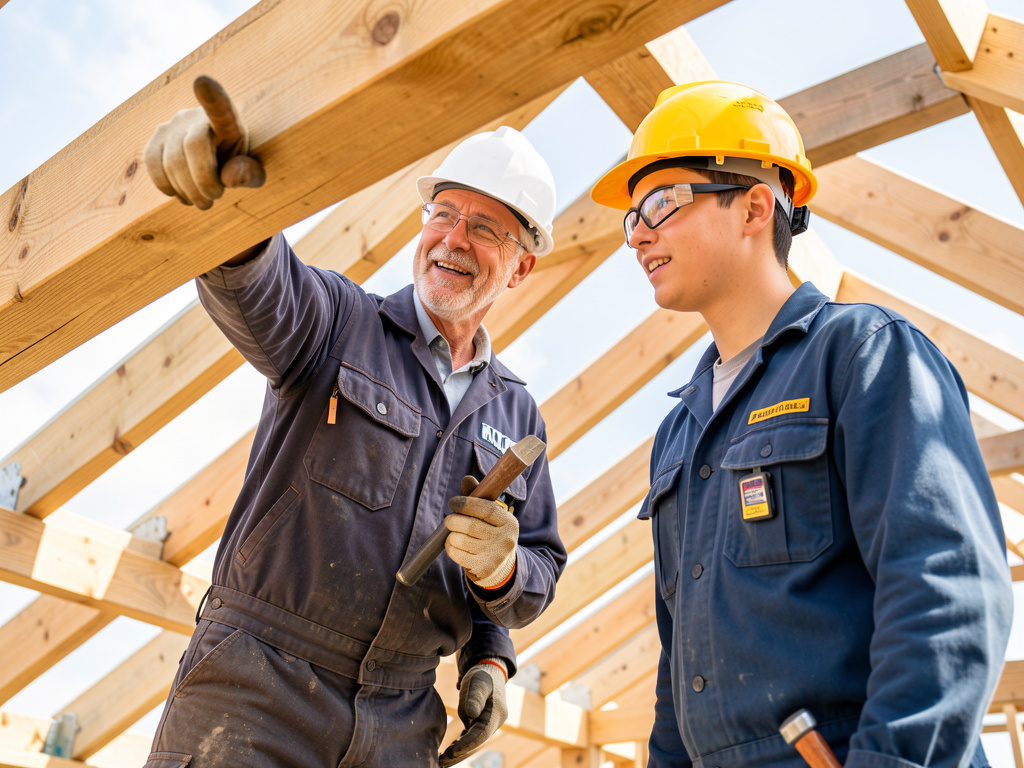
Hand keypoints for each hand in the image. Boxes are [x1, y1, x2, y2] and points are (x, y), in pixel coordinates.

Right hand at [144, 75, 264, 209]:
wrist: (214, 159)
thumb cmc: (236, 163)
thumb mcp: (252, 169)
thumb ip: (248, 173)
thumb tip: (230, 178)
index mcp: (227, 119)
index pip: (219, 106)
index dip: (210, 96)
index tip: (202, 83)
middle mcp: (194, 116)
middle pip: (190, 149)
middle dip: (202, 183)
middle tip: (213, 198)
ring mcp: (171, 125)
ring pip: (170, 163)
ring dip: (186, 191)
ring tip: (201, 200)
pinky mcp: (155, 140)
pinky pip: (153, 166)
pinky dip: (167, 187)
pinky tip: (182, 193)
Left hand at [439, 659, 507, 766]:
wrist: (489, 670)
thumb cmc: (482, 675)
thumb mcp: (478, 682)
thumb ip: (475, 697)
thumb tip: (472, 714)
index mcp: (495, 714)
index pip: (480, 735)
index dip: (466, 744)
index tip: (450, 752)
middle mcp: (494, 723)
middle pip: (476, 743)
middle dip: (459, 754)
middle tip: (440, 762)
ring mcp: (489, 724)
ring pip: (473, 743)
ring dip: (459, 753)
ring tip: (441, 761)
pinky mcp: (481, 723)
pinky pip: (471, 738)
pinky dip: (460, 745)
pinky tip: (449, 752)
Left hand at [445, 476, 517, 587]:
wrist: (500, 566)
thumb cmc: (490, 533)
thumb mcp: (489, 516)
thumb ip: (478, 498)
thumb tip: (467, 479)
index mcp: (509, 522)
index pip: (487, 509)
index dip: (467, 503)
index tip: (453, 502)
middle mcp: (505, 539)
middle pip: (470, 525)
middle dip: (453, 520)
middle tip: (449, 520)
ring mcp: (495, 556)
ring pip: (461, 540)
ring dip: (451, 535)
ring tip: (452, 533)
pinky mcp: (484, 569)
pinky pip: (458, 554)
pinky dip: (450, 547)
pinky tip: (453, 544)